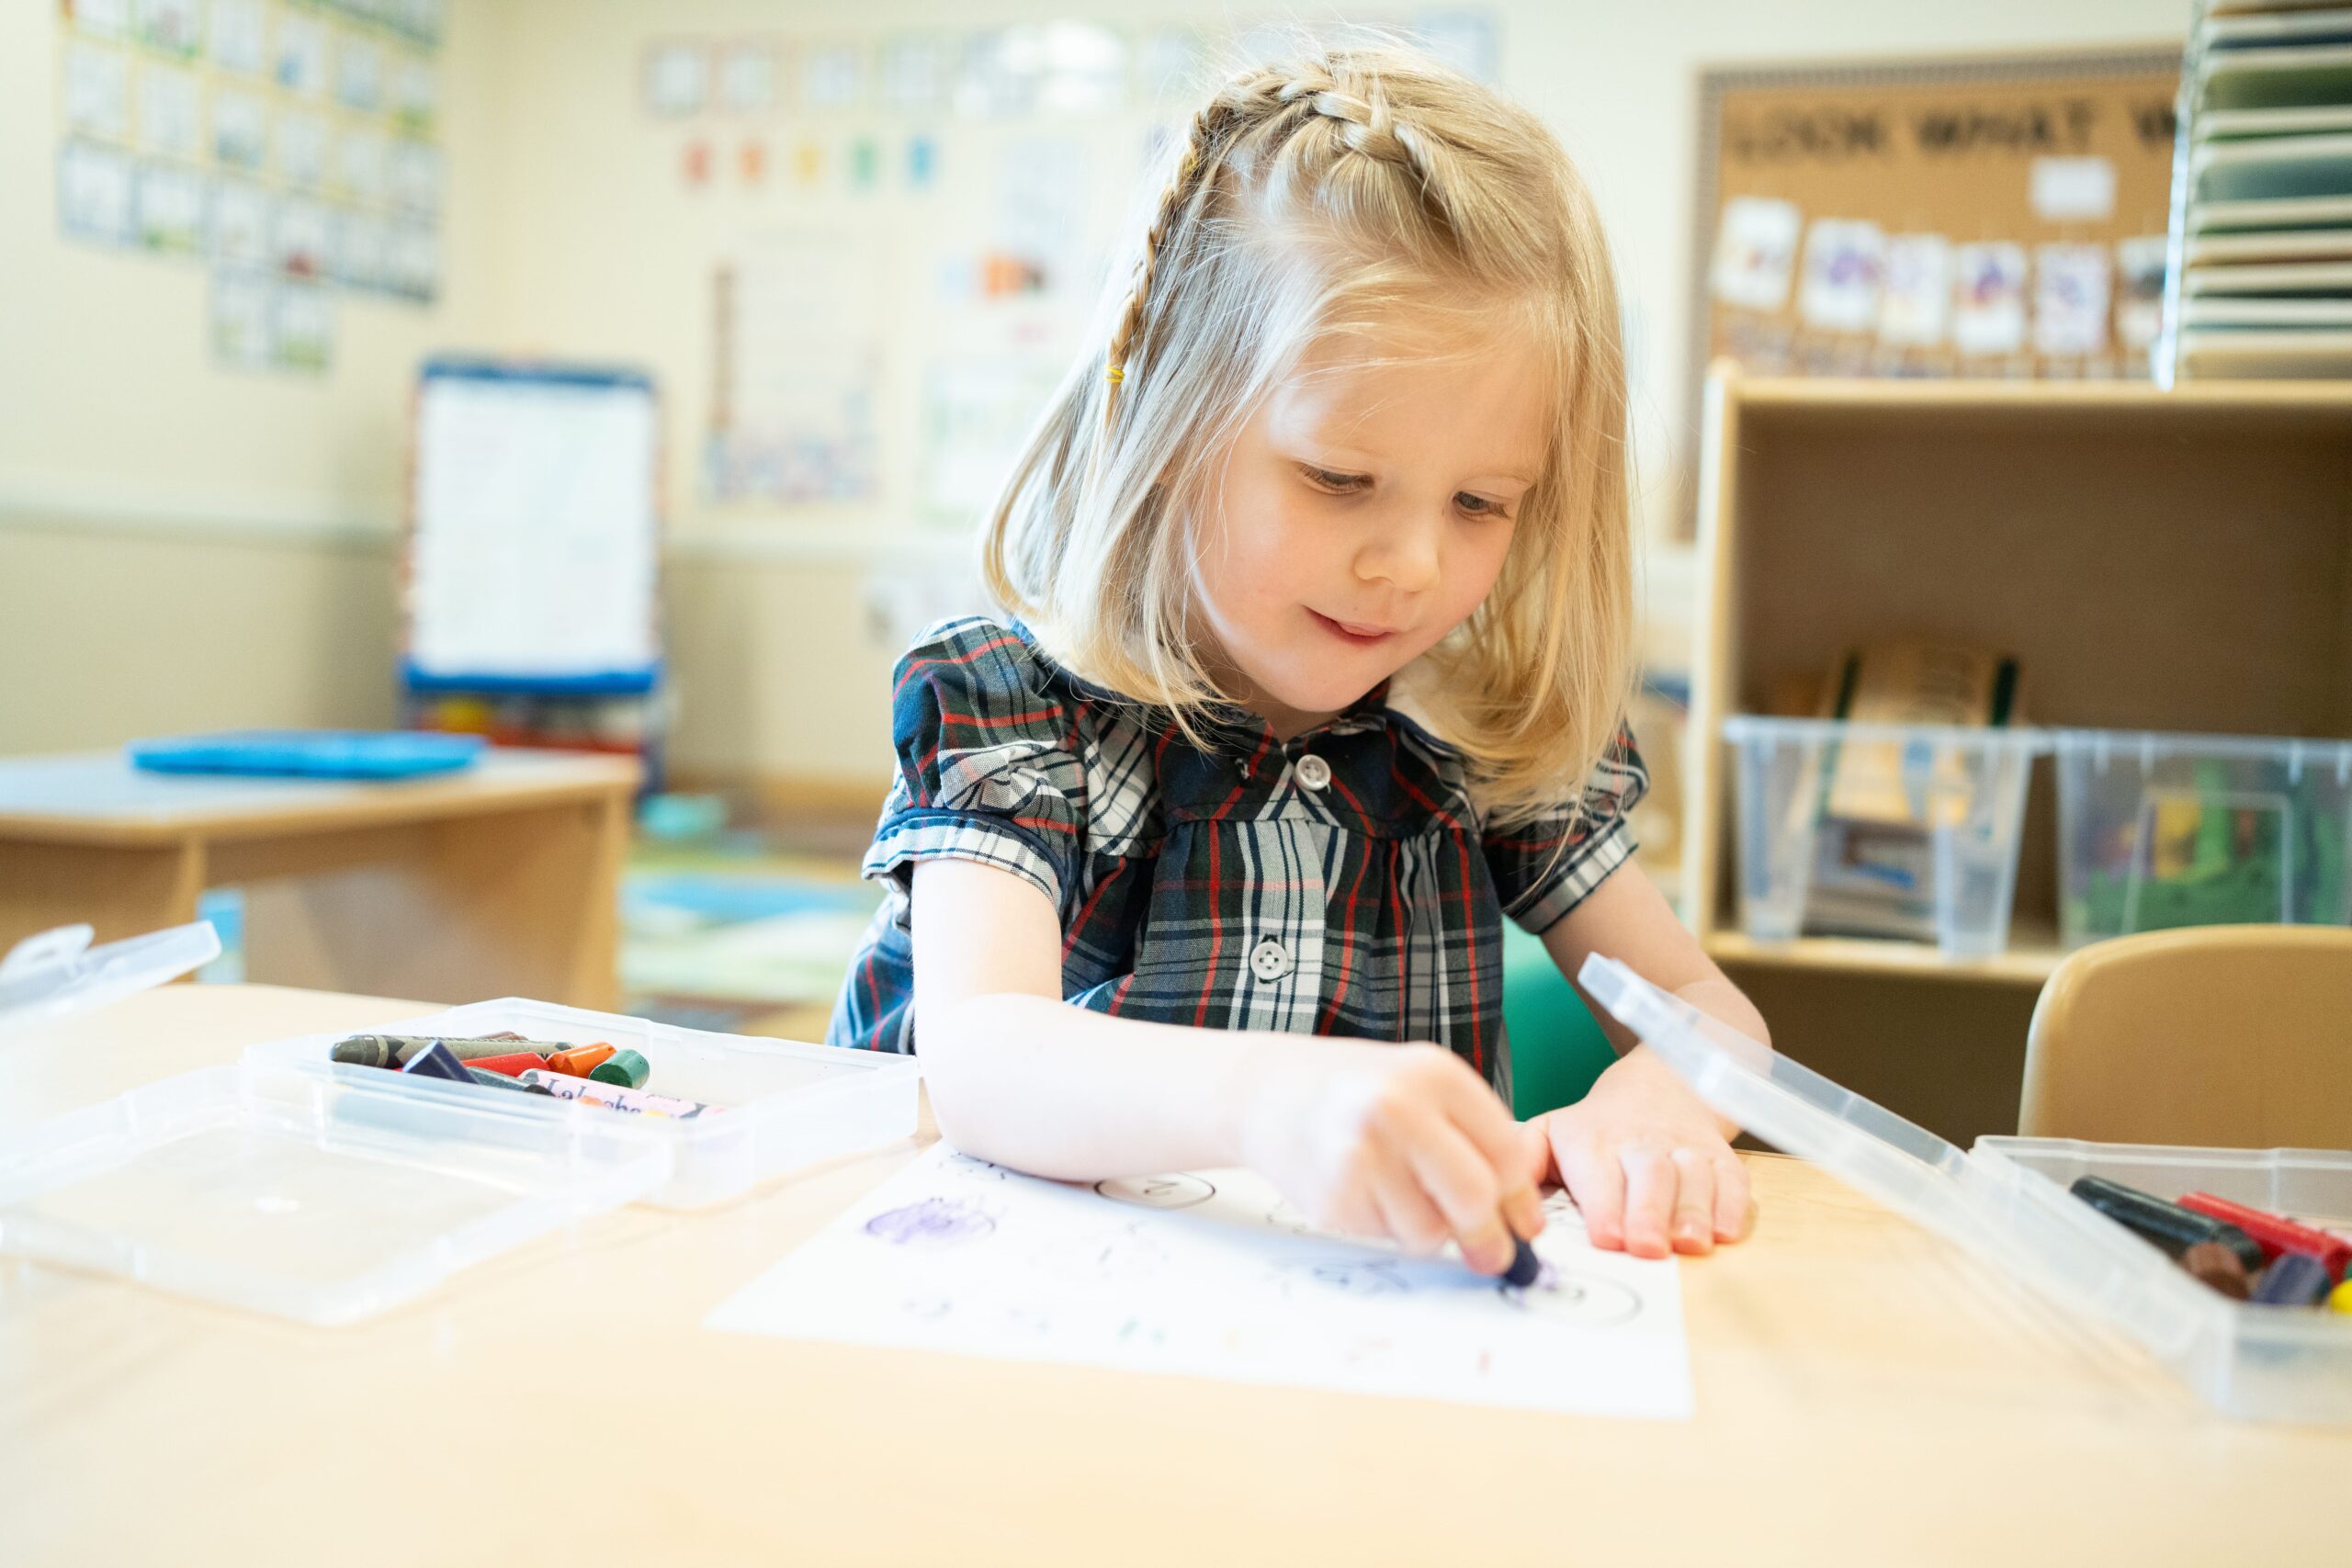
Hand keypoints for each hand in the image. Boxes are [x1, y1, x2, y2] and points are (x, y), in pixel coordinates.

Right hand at [1241, 1039, 1544, 1274]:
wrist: (1267, 1091)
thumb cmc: (1356, 1092)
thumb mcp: (1421, 1087)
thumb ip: (1474, 1138)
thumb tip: (1523, 1217)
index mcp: (1435, 1074)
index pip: (1506, 1153)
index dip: (1522, 1200)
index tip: (1526, 1226)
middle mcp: (1397, 1107)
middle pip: (1474, 1197)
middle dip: (1489, 1237)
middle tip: (1492, 1254)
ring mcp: (1360, 1151)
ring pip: (1430, 1231)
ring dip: (1429, 1231)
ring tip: (1401, 1197)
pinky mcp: (1332, 1194)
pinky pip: (1386, 1236)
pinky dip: (1385, 1226)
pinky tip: (1364, 1191)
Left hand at [1524, 1047, 1750, 1258]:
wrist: (1658, 1085)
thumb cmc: (1595, 1127)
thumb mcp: (1550, 1132)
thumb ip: (1523, 1160)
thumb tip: (1498, 1193)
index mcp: (1594, 1142)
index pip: (1599, 1174)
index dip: (1605, 1206)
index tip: (1606, 1237)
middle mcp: (1642, 1144)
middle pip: (1650, 1176)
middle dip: (1649, 1213)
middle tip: (1648, 1249)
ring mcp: (1686, 1149)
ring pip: (1694, 1178)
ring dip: (1694, 1212)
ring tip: (1690, 1243)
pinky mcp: (1720, 1158)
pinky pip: (1733, 1180)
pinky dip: (1733, 1206)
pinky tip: (1726, 1231)